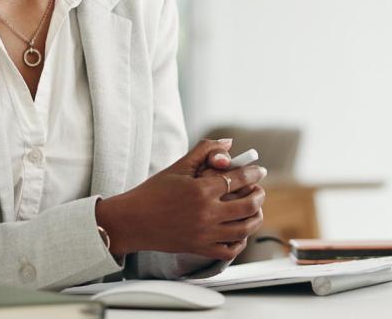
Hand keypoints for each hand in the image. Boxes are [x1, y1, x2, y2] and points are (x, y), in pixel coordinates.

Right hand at [96, 139, 265, 260]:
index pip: (239, 179)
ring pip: (244, 229)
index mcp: (201, 190)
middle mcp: (207, 213)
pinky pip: (230, 250)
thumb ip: (204, 151)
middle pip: (249, 205)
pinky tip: (239, 231)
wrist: (133, 221)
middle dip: (259, 195)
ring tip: (255, 209)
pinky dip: (240, 241)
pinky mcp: (200, 248)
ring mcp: (205, 233)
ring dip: (255, 217)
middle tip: (258, 190)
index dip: (253, 173)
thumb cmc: (153, 192)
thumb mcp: (178, 167)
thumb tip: (229, 142)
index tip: (259, 171)